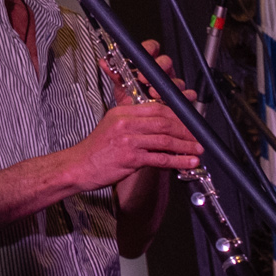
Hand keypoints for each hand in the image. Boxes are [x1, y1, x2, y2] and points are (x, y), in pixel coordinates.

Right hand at [65, 101, 200, 191]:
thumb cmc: (95, 150)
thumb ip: (134, 123)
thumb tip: (161, 126)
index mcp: (121, 112)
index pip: (156, 108)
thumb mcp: (111, 127)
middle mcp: (125, 123)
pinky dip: (178, 161)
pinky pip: (160, 158)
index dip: (178, 115)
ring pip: (165, 140)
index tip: (188, 123)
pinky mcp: (130, 158)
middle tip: (197, 137)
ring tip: (197, 150)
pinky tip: (188, 163)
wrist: (77, 166)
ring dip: (185, 146)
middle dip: (186, 130)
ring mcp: (128, 140)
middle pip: (164, 122)